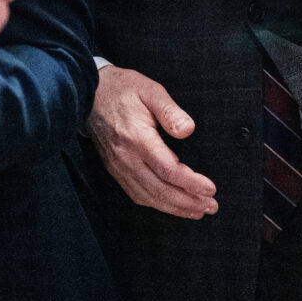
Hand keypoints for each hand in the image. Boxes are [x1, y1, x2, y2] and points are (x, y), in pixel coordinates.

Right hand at [89, 65, 217, 219]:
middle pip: (160, 190)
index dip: (191, 183)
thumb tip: (188, 130)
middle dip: (188, 202)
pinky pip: (137, 194)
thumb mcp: (151, 90)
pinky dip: (157, 204)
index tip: (210, 189)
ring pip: (149, 197)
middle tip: (211, 206)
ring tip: (197, 211)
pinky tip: (172, 205)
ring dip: (175, 208)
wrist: (90, 94)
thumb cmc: (124, 89)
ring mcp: (119, 166)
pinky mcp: (115, 170)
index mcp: (137, 138)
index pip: (168, 170)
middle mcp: (126, 158)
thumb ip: (171, 111)